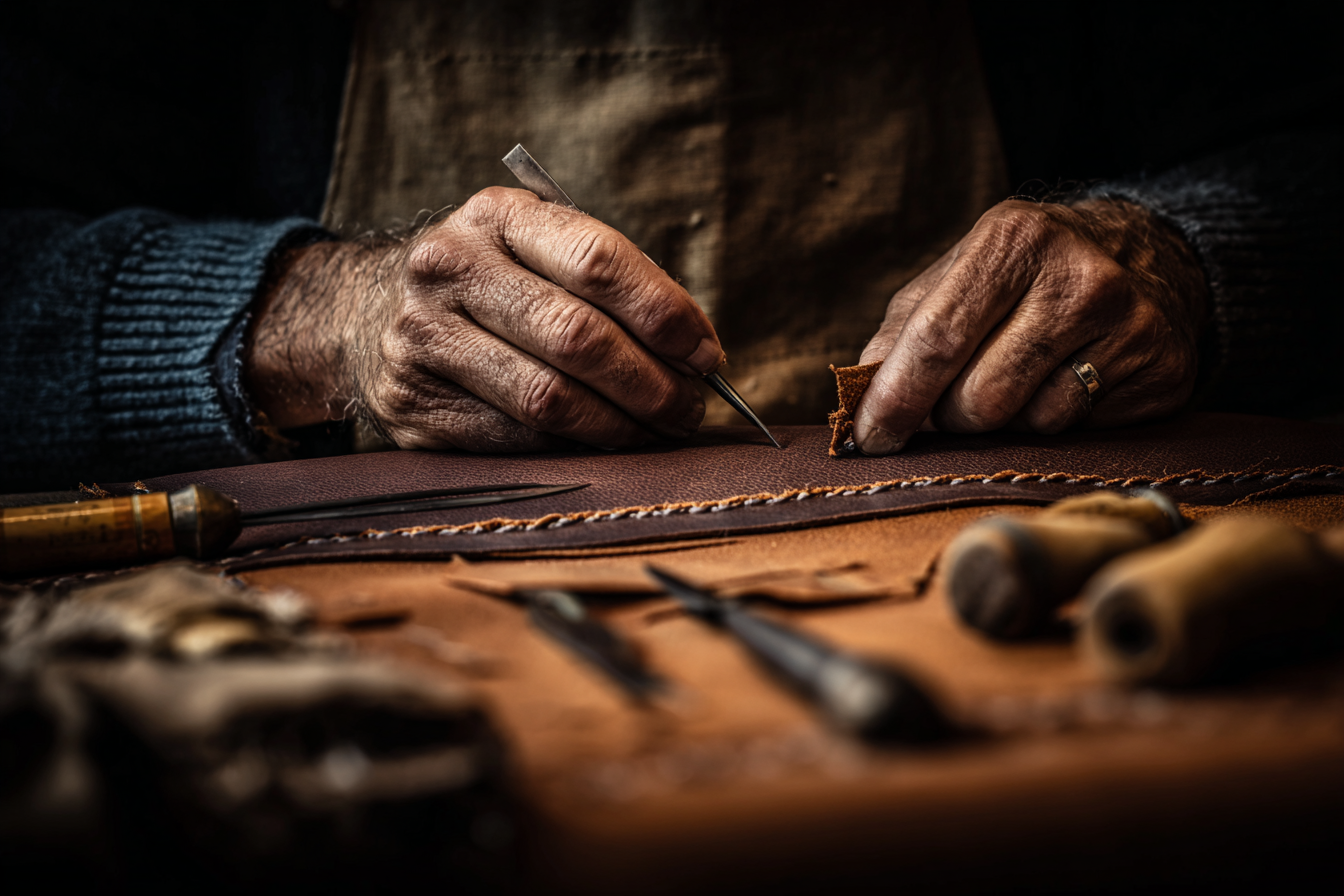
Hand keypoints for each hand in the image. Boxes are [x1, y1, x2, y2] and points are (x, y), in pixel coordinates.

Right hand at [245, 187, 723, 451]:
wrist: (363, 312)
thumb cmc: (489, 281)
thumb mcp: (533, 245)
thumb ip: (608, 283)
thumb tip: (697, 355)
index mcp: (497, 215)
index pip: (597, 261)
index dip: (665, 314)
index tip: (706, 354)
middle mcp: (450, 268)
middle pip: (577, 337)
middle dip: (652, 383)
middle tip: (690, 408)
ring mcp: (423, 339)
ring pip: (548, 399)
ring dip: (621, 426)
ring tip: (657, 430)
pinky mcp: (413, 406)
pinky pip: (516, 440)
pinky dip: (575, 449)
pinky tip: (603, 444)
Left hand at [852, 197, 1208, 454]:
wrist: (1149, 254)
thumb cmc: (1026, 274)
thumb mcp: (959, 275)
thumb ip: (901, 332)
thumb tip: (858, 399)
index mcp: (1013, 239)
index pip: (936, 340)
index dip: (894, 401)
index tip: (868, 439)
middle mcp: (1078, 275)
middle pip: (979, 399)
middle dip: (951, 417)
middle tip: (956, 401)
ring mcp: (1130, 323)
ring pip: (1030, 423)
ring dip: (1005, 422)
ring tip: (1020, 380)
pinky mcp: (1163, 369)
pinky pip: (1078, 433)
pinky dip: (1056, 423)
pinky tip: (1068, 383)